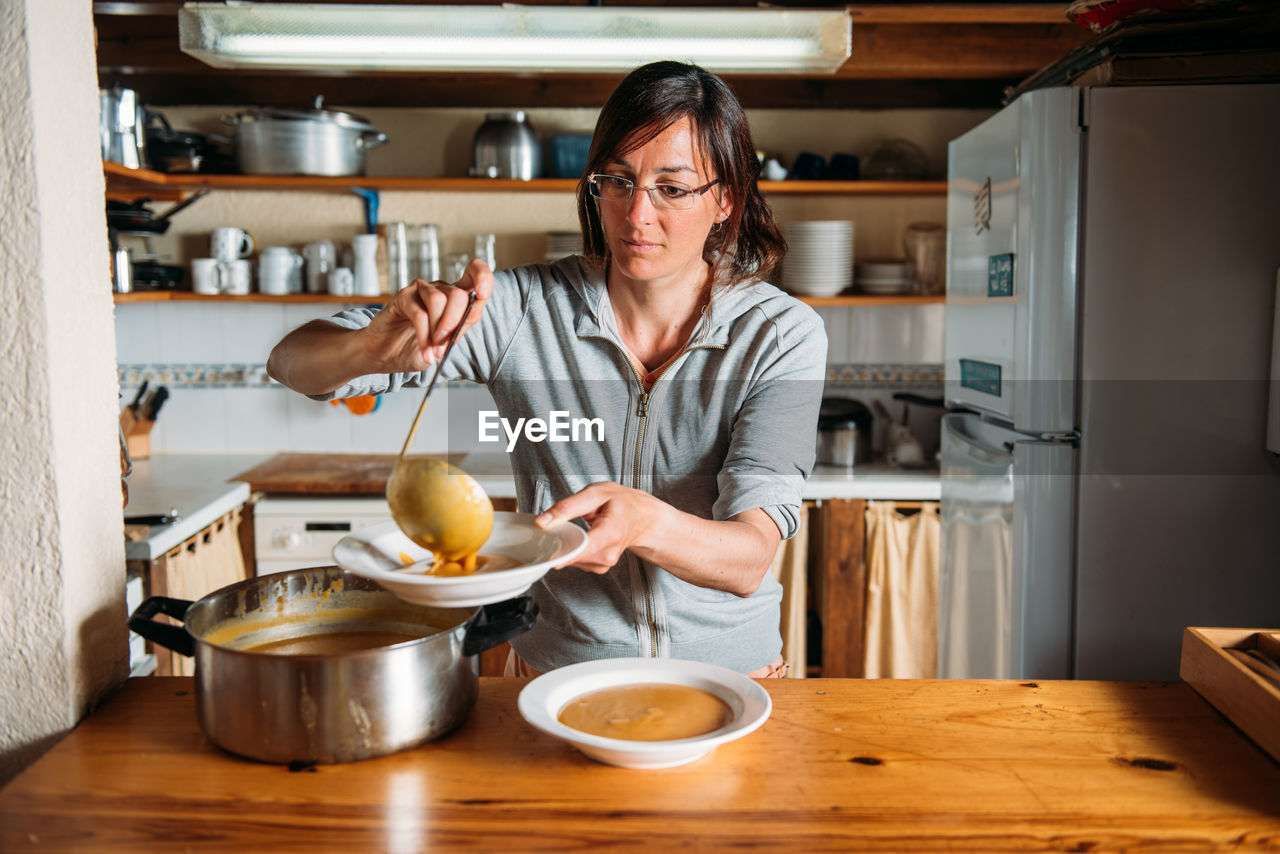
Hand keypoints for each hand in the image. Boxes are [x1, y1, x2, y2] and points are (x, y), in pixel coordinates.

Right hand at [360, 258, 492, 372]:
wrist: (387, 355)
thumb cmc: (417, 346)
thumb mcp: (446, 341)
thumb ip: (460, 327)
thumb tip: (473, 314)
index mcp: (455, 297)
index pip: (474, 273)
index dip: (482, 277)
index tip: (483, 293)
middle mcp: (439, 289)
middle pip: (457, 295)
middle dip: (454, 324)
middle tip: (444, 347)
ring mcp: (420, 290)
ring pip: (438, 300)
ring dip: (438, 330)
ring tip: (434, 351)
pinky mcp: (402, 297)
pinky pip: (419, 313)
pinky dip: (424, 336)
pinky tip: (425, 351)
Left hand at [536, 482, 664, 573]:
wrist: (643, 517)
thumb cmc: (623, 503)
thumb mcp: (596, 493)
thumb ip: (568, 507)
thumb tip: (543, 522)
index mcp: (611, 531)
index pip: (582, 548)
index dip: (562, 550)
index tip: (547, 552)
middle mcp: (609, 552)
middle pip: (572, 555)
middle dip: (560, 542)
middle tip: (561, 526)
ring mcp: (605, 562)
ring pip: (572, 559)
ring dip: (567, 545)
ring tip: (578, 528)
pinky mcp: (600, 567)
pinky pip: (577, 561)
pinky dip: (574, 549)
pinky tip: (582, 538)